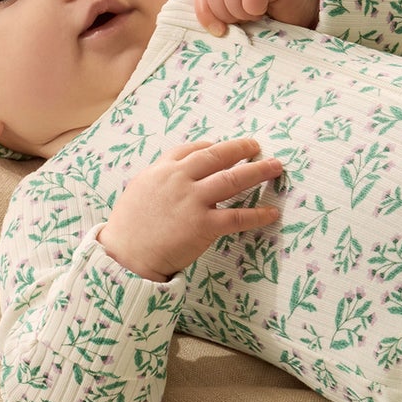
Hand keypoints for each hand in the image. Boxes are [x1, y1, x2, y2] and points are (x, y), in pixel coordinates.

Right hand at [97, 137, 283, 280]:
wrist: (125, 255)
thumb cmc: (129, 227)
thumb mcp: (140, 190)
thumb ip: (160, 178)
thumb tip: (177, 172)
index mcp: (163, 170)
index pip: (192, 150)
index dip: (212, 146)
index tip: (225, 146)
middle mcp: (180, 180)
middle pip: (217, 157)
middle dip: (241, 149)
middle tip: (258, 146)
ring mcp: (193, 201)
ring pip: (233, 180)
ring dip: (258, 171)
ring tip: (276, 167)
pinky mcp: (203, 225)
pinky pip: (237, 217)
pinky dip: (257, 214)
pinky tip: (272, 212)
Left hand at [194, 0, 318, 35]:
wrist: (309, 10)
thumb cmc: (274, 17)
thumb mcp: (242, 18)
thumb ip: (224, 15)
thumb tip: (211, 28)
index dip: (206, 12)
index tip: (219, 31)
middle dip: (223, 11)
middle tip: (241, 23)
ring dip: (239, 8)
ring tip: (254, 17)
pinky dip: (254, 3)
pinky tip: (263, 11)